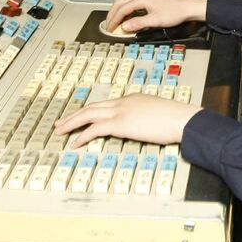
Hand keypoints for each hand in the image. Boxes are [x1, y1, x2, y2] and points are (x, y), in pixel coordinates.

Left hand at [55, 94, 201, 147]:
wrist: (181, 118)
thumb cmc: (176, 119)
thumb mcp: (158, 115)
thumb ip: (147, 118)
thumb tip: (147, 126)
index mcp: (132, 99)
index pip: (106, 105)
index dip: (91, 112)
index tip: (82, 118)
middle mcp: (123, 102)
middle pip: (92, 107)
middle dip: (75, 115)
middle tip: (61, 122)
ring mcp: (120, 111)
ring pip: (88, 114)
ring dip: (72, 123)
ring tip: (60, 131)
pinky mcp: (120, 124)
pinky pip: (94, 129)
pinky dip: (82, 136)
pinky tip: (75, 143)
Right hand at [102, 0, 207, 34]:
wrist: (188, 8)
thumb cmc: (175, 12)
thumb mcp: (155, 21)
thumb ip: (138, 24)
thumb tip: (125, 27)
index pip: (121, 9)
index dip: (114, 20)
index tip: (110, 29)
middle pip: (120, 4)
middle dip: (112, 15)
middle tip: (108, 25)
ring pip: (126, 4)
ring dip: (119, 14)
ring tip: (116, 24)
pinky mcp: (150, 2)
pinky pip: (133, 7)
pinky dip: (127, 14)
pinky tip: (128, 21)